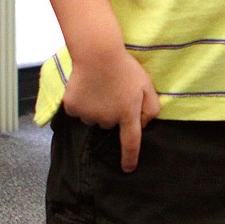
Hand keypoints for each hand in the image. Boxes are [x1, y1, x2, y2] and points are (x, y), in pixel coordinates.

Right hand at [63, 49, 160, 172]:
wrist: (97, 53)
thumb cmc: (125, 68)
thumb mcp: (147, 85)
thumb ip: (151, 108)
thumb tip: (143, 124)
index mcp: (128, 115)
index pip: (130, 143)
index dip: (130, 158)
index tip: (128, 170)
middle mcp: (107, 120)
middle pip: (110, 123)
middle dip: (113, 111)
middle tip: (114, 90)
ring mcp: (89, 115)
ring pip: (93, 117)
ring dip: (97, 107)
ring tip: (100, 85)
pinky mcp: (73, 108)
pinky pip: (78, 110)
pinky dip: (81, 101)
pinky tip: (86, 86)